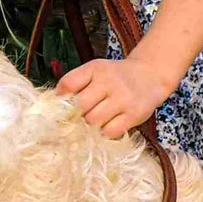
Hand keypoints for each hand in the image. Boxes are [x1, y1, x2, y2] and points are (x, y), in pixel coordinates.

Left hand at [56, 56, 173, 138]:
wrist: (150, 75)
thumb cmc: (115, 77)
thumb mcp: (95, 70)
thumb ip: (75, 82)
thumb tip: (53, 102)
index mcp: (95, 69)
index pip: (68, 84)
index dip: (60, 99)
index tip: (62, 107)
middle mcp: (109, 81)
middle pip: (80, 106)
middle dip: (76, 115)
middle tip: (80, 117)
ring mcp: (123, 98)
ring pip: (93, 121)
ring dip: (90, 125)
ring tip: (95, 121)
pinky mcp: (134, 114)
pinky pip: (110, 131)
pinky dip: (105, 132)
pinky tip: (107, 126)